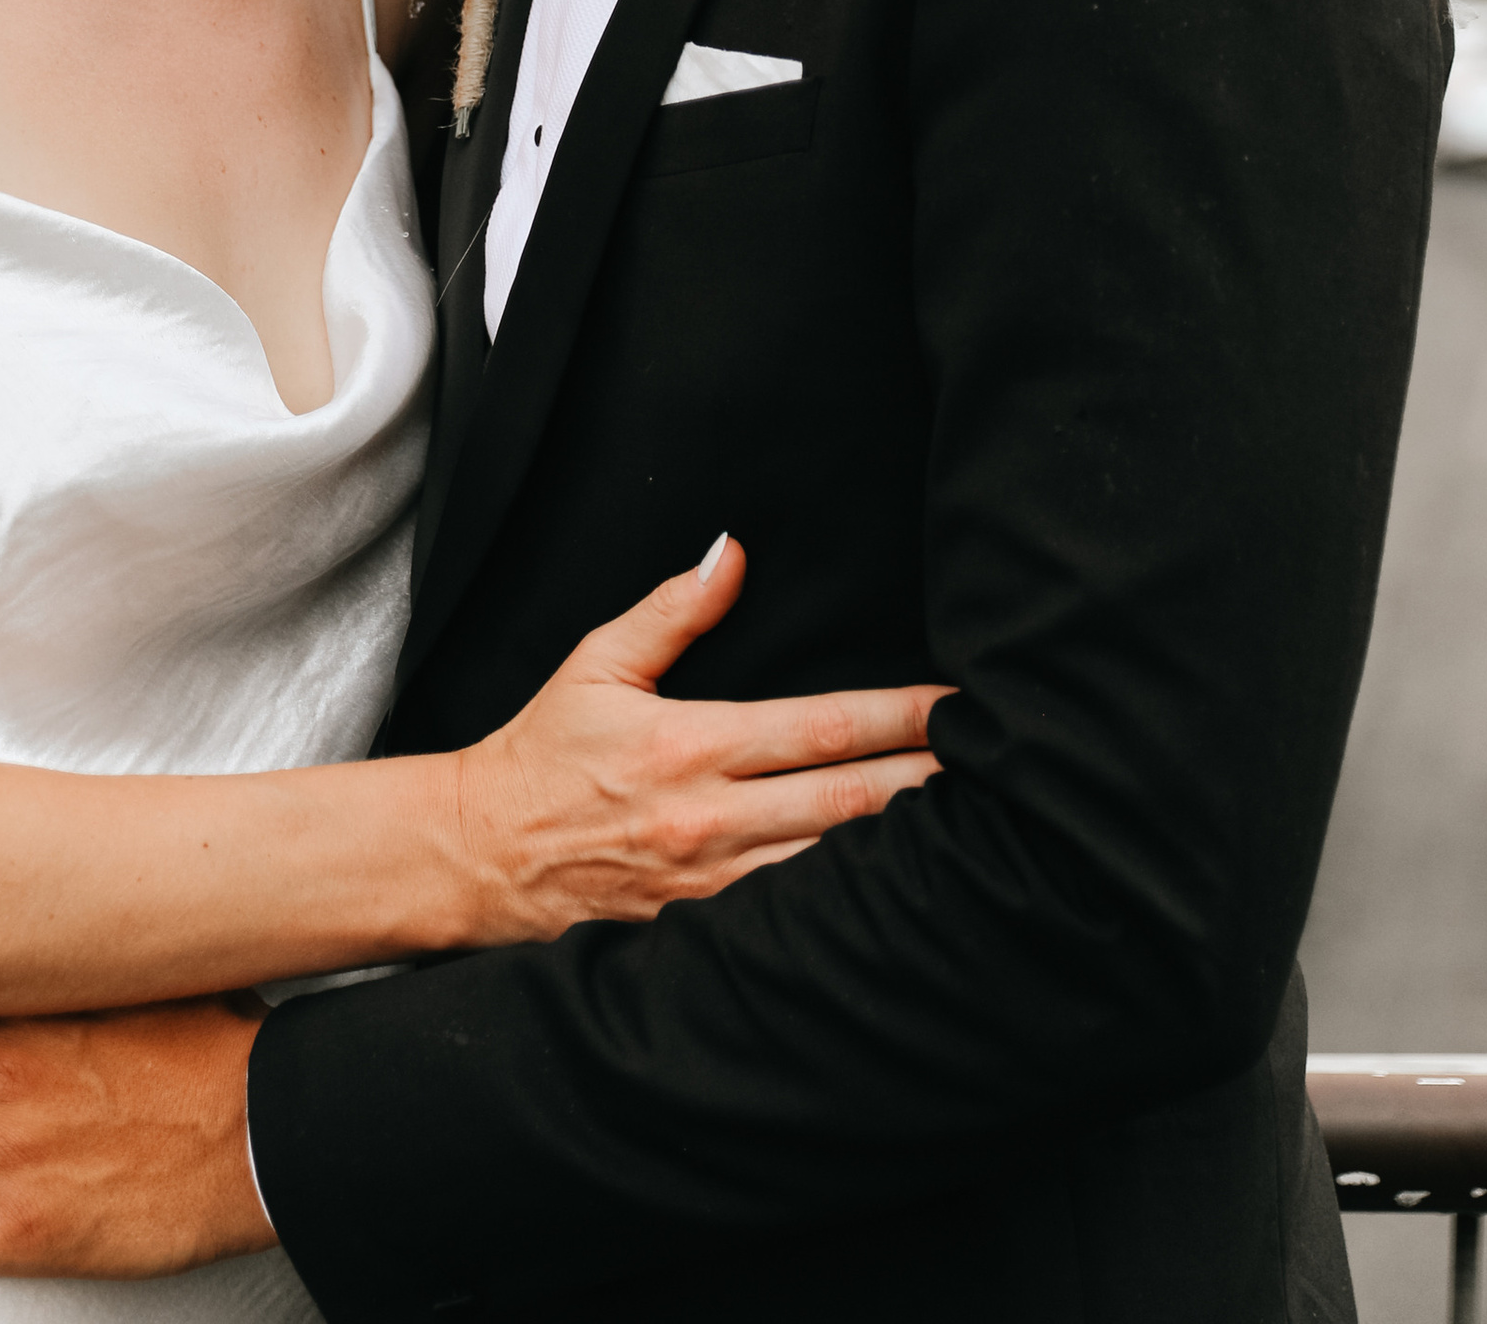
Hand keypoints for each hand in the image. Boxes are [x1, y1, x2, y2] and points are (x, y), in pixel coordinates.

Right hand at [449, 532, 948, 940]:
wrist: (479, 854)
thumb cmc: (542, 752)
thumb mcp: (597, 662)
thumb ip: (674, 609)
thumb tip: (733, 551)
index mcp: (691, 743)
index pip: (822, 727)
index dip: (900, 716)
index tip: (958, 705)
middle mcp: (709, 818)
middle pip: (850, 804)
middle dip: (931, 785)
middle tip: (1007, 771)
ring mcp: (710, 888)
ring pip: (834, 872)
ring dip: (905, 854)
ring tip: (977, 836)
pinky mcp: (700, 935)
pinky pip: (793, 922)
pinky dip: (850, 907)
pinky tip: (900, 899)